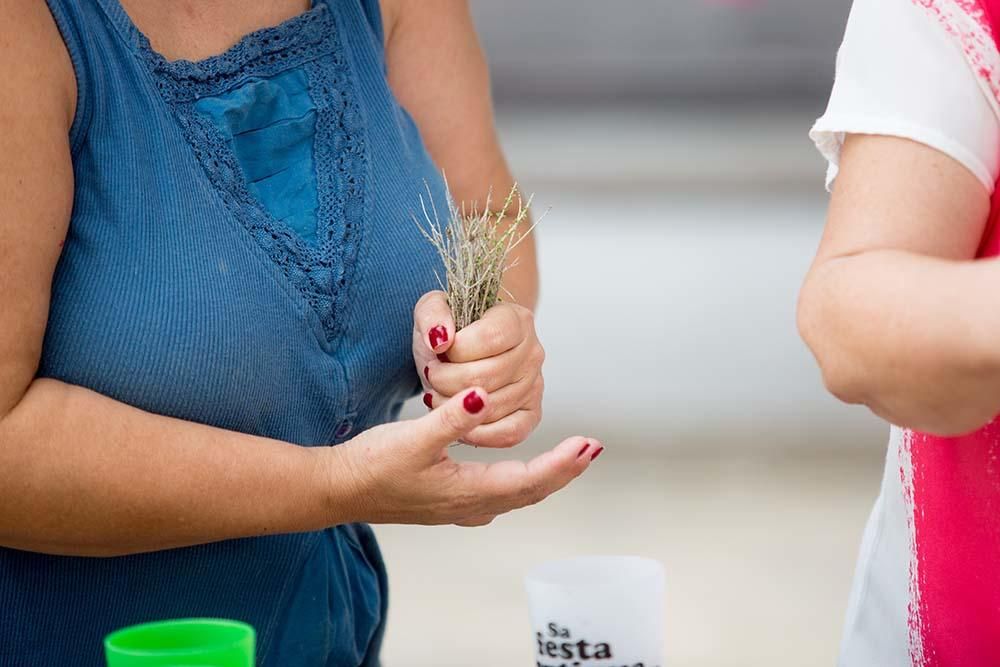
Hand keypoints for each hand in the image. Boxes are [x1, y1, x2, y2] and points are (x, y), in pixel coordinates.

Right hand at [329, 388, 601, 525]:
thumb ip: (452, 417)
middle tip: (589, 449)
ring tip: (566, 459)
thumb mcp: (412, 437)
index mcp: (467, 491)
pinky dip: (517, 482)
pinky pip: (496, 495)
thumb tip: (484, 396)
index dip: (562, 464)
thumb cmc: (371, 464)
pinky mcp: (444, 503)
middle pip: (530, 492)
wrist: (335, 490)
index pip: (529, 479)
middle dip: (562, 470)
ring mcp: (456, 509)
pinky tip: (514, 473)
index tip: (589, 446)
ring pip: (514, 495)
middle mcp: (469, 506)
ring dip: (543, 477)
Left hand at [412, 291, 544, 447]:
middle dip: (447, 380)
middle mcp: (533, 352)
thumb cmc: (452, 332)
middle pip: (488, 375)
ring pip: (492, 407)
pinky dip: (479, 434)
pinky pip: (510, 434)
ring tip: (440, 394)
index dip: (456, 350)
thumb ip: (432, 315)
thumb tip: (441, 338)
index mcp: (517, 320)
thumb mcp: (433, 310)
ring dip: (454, 407)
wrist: (462, 353)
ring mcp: (535, 385)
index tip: (439, 350)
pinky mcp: (531, 415)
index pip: (490, 338)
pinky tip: (458, 424)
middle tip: (433, 376)